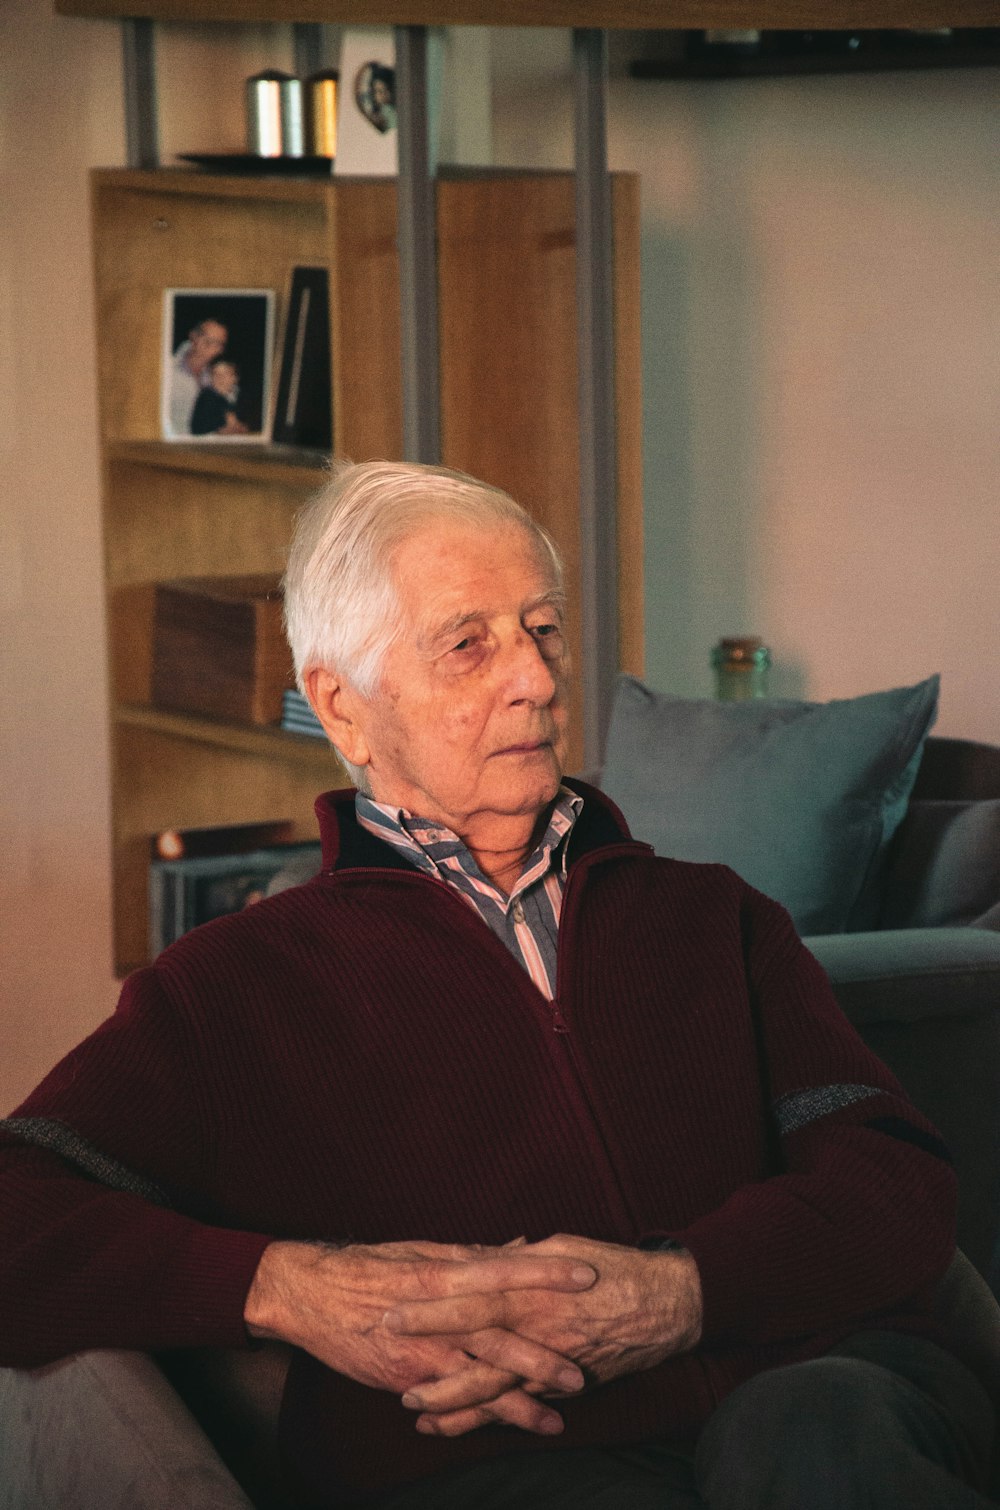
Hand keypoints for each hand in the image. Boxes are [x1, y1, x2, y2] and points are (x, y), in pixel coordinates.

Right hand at [245, 1238, 595, 1434]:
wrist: (311, 1295)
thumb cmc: (370, 1265)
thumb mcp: (422, 1249)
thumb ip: (473, 1253)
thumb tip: (521, 1246)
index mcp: (443, 1271)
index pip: (505, 1269)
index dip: (547, 1273)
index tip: (587, 1275)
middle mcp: (437, 1313)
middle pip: (499, 1334)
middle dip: (543, 1353)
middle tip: (586, 1367)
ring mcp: (422, 1350)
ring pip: (479, 1378)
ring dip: (520, 1399)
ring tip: (560, 1418)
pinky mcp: (407, 1379)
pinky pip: (449, 1401)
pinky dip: (478, 1416)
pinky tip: (506, 1428)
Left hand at [384, 1234, 702, 1433]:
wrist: (666, 1306)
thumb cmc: (612, 1267)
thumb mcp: (561, 1248)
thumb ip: (517, 1259)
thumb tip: (478, 1255)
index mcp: (534, 1287)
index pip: (472, 1295)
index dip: (432, 1307)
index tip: (392, 1309)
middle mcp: (538, 1327)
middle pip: (475, 1348)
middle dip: (430, 1358)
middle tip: (388, 1366)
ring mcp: (551, 1361)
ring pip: (493, 1388)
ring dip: (452, 1400)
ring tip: (412, 1409)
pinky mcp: (563, 1385)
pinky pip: (519, 1405)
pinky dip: (488, 1418)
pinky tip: (458, 1426)